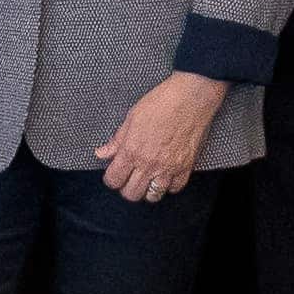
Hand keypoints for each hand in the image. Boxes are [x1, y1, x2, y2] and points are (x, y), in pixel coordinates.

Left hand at [97, 72, 229, 202]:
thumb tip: (102, 153)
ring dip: (147, 190)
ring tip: (146, 180)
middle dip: (126, 188)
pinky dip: (168, 185)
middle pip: (132, 193)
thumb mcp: (132, 117)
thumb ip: (117, 140)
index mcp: (132, 150)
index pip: (114, 179)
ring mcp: (168, 167)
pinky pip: (174, 188)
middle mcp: (149, 163)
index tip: (113, 175)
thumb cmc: (162, 102)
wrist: (191, 97)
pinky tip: (165, 176)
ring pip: (153, 196)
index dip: (111, 179)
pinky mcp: (186, 167)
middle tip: (129, 178)